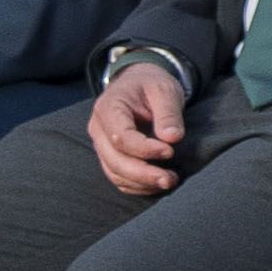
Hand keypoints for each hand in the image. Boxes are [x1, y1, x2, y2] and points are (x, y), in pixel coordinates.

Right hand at [89, 60, 188, 194]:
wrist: (139, 84)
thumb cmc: (150, 85)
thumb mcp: (164, 89)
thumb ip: (168, 113)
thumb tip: (172, 138)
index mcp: (108, 108)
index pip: (120, 137)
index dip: (145, 149)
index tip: (170, 151)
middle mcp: (98, 129)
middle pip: (114, 160)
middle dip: (143, 174)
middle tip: (170, 179)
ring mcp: (102, 145)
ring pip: (115, 173)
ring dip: (142, 183)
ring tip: (170, 181)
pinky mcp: (110, 157)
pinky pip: (119, 178)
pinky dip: (138, 186)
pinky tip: (158, 183)